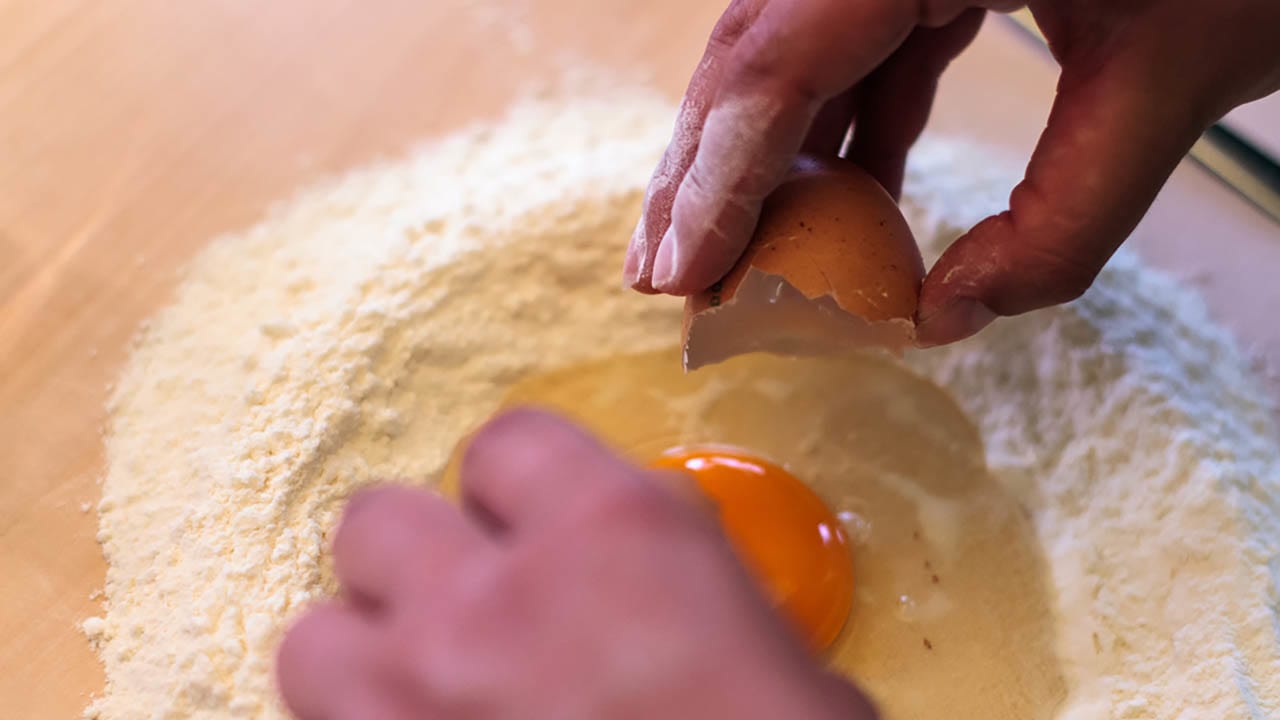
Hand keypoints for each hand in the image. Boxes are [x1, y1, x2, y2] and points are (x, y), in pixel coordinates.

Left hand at [276, 409, 873, 719]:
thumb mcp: (758, 631)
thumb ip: (667, 563)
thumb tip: (634, 559)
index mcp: (611, 533)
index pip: (505, 442)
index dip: (513, 482)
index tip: (522, 511)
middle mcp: (496, 602)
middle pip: (378, 520)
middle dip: (417, 555)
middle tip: (465, 595)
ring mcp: (419, 706)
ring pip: (315, 636)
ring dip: (362, 656)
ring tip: (418, 686)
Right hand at [623, 0, 1279, 345]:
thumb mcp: (1168, 84)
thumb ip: (1062, 224)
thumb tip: (947, 317)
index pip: (778, 60)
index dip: (717, 178)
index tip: (681, 273)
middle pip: (755, 52)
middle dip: (704, 173)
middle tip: (664, 276)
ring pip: (792, 52)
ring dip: (759, 157)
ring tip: (719, 254)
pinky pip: (860, 48)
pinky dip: (843, 130)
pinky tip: (836, 203)